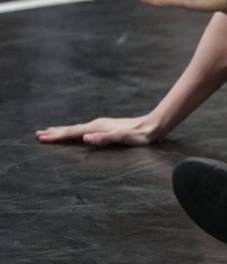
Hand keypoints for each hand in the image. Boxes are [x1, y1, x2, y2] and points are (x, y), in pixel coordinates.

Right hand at [35, 115, 160, 146]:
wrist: (152, 126)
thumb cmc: (138, 135)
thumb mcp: (121, 138)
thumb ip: (103, 138)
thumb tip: (85, 138)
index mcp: (97, 127)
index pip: (72, 132)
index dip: (56, 136)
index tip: (40, 138)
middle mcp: (97, 124)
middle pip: (72, 129)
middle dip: (55, 132)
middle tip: (37, 134)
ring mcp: (102, 125)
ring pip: (77, 128)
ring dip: (63, 131)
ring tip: (51, 132)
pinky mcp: (107, 128)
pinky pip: (85, 130)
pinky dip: (75, 132)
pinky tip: (76, 133)